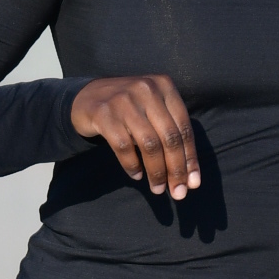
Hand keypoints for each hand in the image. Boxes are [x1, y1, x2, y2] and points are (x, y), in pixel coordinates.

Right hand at [70, 73, 200, 196]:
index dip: (190, 158)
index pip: (184, 127)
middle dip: (176, 169)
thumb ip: (170, 132)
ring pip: (149, 144)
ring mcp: (124, 101)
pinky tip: (136, 175)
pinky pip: (124, 147)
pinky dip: (132, 165)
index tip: (193, 183)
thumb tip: (189, 176)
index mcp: (164, 86)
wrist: (86, 97)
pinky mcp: (104, 114)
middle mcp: (146, 90)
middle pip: (169, 137)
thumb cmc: (127, 109)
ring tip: (157, 189)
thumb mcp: (152, 109)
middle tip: (178, 193)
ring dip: (156, 172)